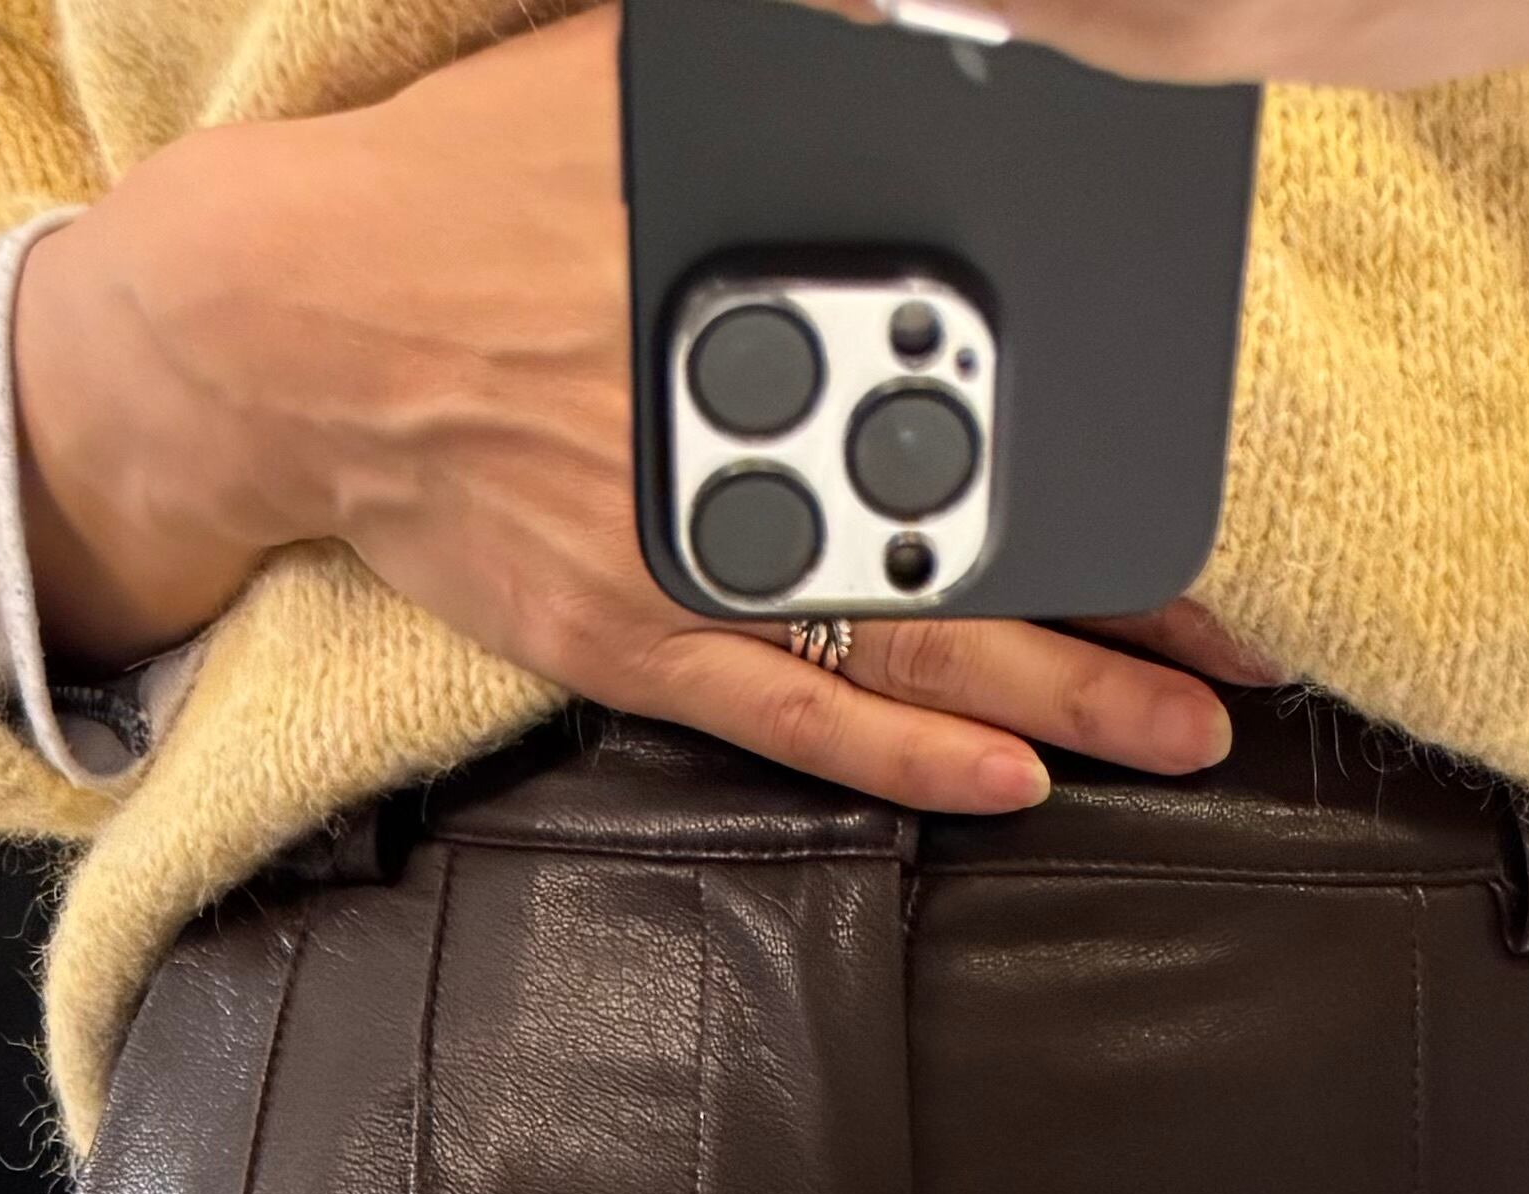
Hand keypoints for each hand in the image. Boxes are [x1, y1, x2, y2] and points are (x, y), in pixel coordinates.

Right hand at [11, 12, 1274, 812]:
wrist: (282, 324)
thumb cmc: (458, 186)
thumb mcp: (620, 76)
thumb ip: (774, 64)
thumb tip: (909, 21)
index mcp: (736, 282)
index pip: (955, 346)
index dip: (1085, 404)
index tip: (1187, 434)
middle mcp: (721, 429)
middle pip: (966, 522)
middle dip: (1121, 590)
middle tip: (1246, 636)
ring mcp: (676, 553)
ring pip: (906, 643)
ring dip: (1060, 698)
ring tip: (1185, 732)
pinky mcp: (625, 637)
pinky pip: (792, 718)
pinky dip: (904, 759)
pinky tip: (1010, 783)